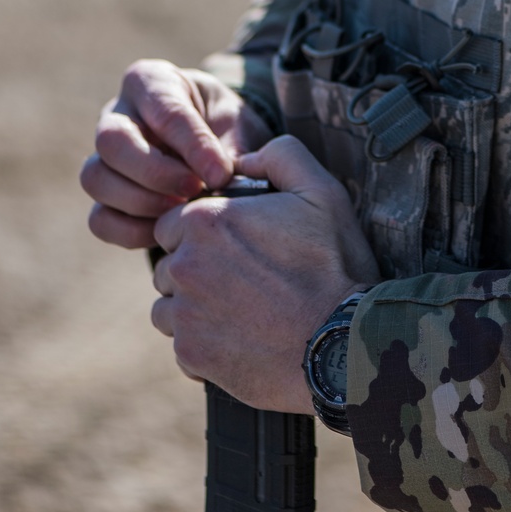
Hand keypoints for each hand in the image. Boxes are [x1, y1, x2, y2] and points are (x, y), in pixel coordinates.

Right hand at [80, 59, 272, 249]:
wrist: (217, 143)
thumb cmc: (224, 124)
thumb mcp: (235, 122)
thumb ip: (228, 148)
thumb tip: (222, 183)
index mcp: (151, 81)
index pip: (163, 110)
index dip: (193, 146)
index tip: (220, 174)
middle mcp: (117, 114)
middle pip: (111, 141)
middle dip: (155, 173)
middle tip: (196, 190)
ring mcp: (102, 156)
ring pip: (96, 179)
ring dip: (141, 203)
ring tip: (182, 210)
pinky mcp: (103, 197)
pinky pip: (99, 219)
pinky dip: (131, 231)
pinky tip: (166, 229)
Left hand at [149, 136, 379, 409]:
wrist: (342, 343)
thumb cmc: (334, 264)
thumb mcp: (321, 191)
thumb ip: (281, 156)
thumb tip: (246, 159)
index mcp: (206, 220)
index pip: (173, 222)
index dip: (204, 232)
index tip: (236, 244)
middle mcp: (184, 265)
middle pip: (169, 263)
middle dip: (197, 268)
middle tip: (244, 278)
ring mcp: (185, 314)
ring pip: (168, 305)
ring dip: (194, 307)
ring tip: (242, 310)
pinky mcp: (191, 355)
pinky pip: (181, 345)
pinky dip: (204, 343)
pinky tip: (243, 338)